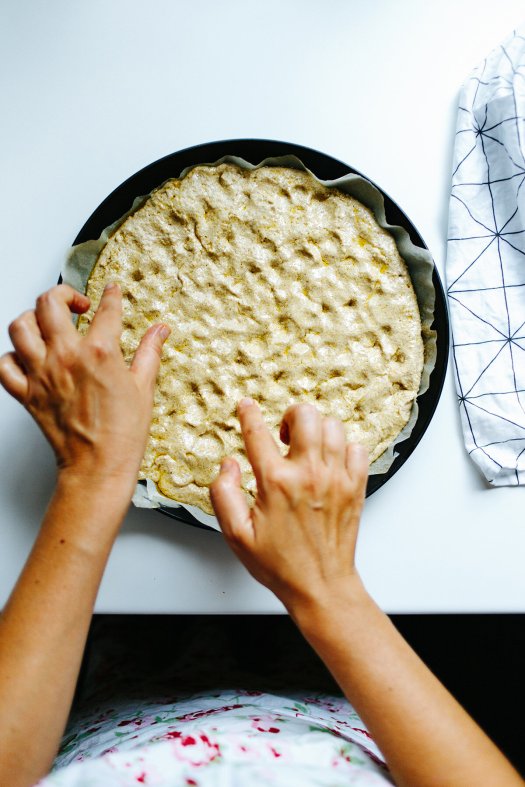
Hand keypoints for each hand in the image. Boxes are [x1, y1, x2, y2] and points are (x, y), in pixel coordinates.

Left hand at [0, 283, 169, 492]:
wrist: (98, 468)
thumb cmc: (122, 434)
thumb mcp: (144, 388)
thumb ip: (149, 352)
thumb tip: (160, 330)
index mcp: (99, 352)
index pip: (105, 309)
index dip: (110, 295)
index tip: (111, 291)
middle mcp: (66, 357)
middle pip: (49, 303)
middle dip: (63, 294)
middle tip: (77, 304)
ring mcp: (42, 374)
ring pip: (20, 327)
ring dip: (33, 318)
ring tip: (47, 324)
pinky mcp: (27, 394)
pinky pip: (6, 365)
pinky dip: (13, 356)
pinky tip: (29, 356)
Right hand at [210, 398, 368, 611]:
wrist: (321, 586)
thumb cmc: (280, 564)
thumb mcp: (236, 534)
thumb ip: (224, 494)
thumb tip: (228, 464)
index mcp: (276, 482)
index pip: (257, 432)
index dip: (248, 414)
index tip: (246, 406)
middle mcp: (309, 473)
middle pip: (305, 415)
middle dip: (291, 416)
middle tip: (284, 434)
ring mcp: (336, 478)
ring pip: (333, 426)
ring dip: (317, 430)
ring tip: (307, 447)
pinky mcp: (355, 486)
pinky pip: (357, 448)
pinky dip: (344, 447)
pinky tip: (331, 461)